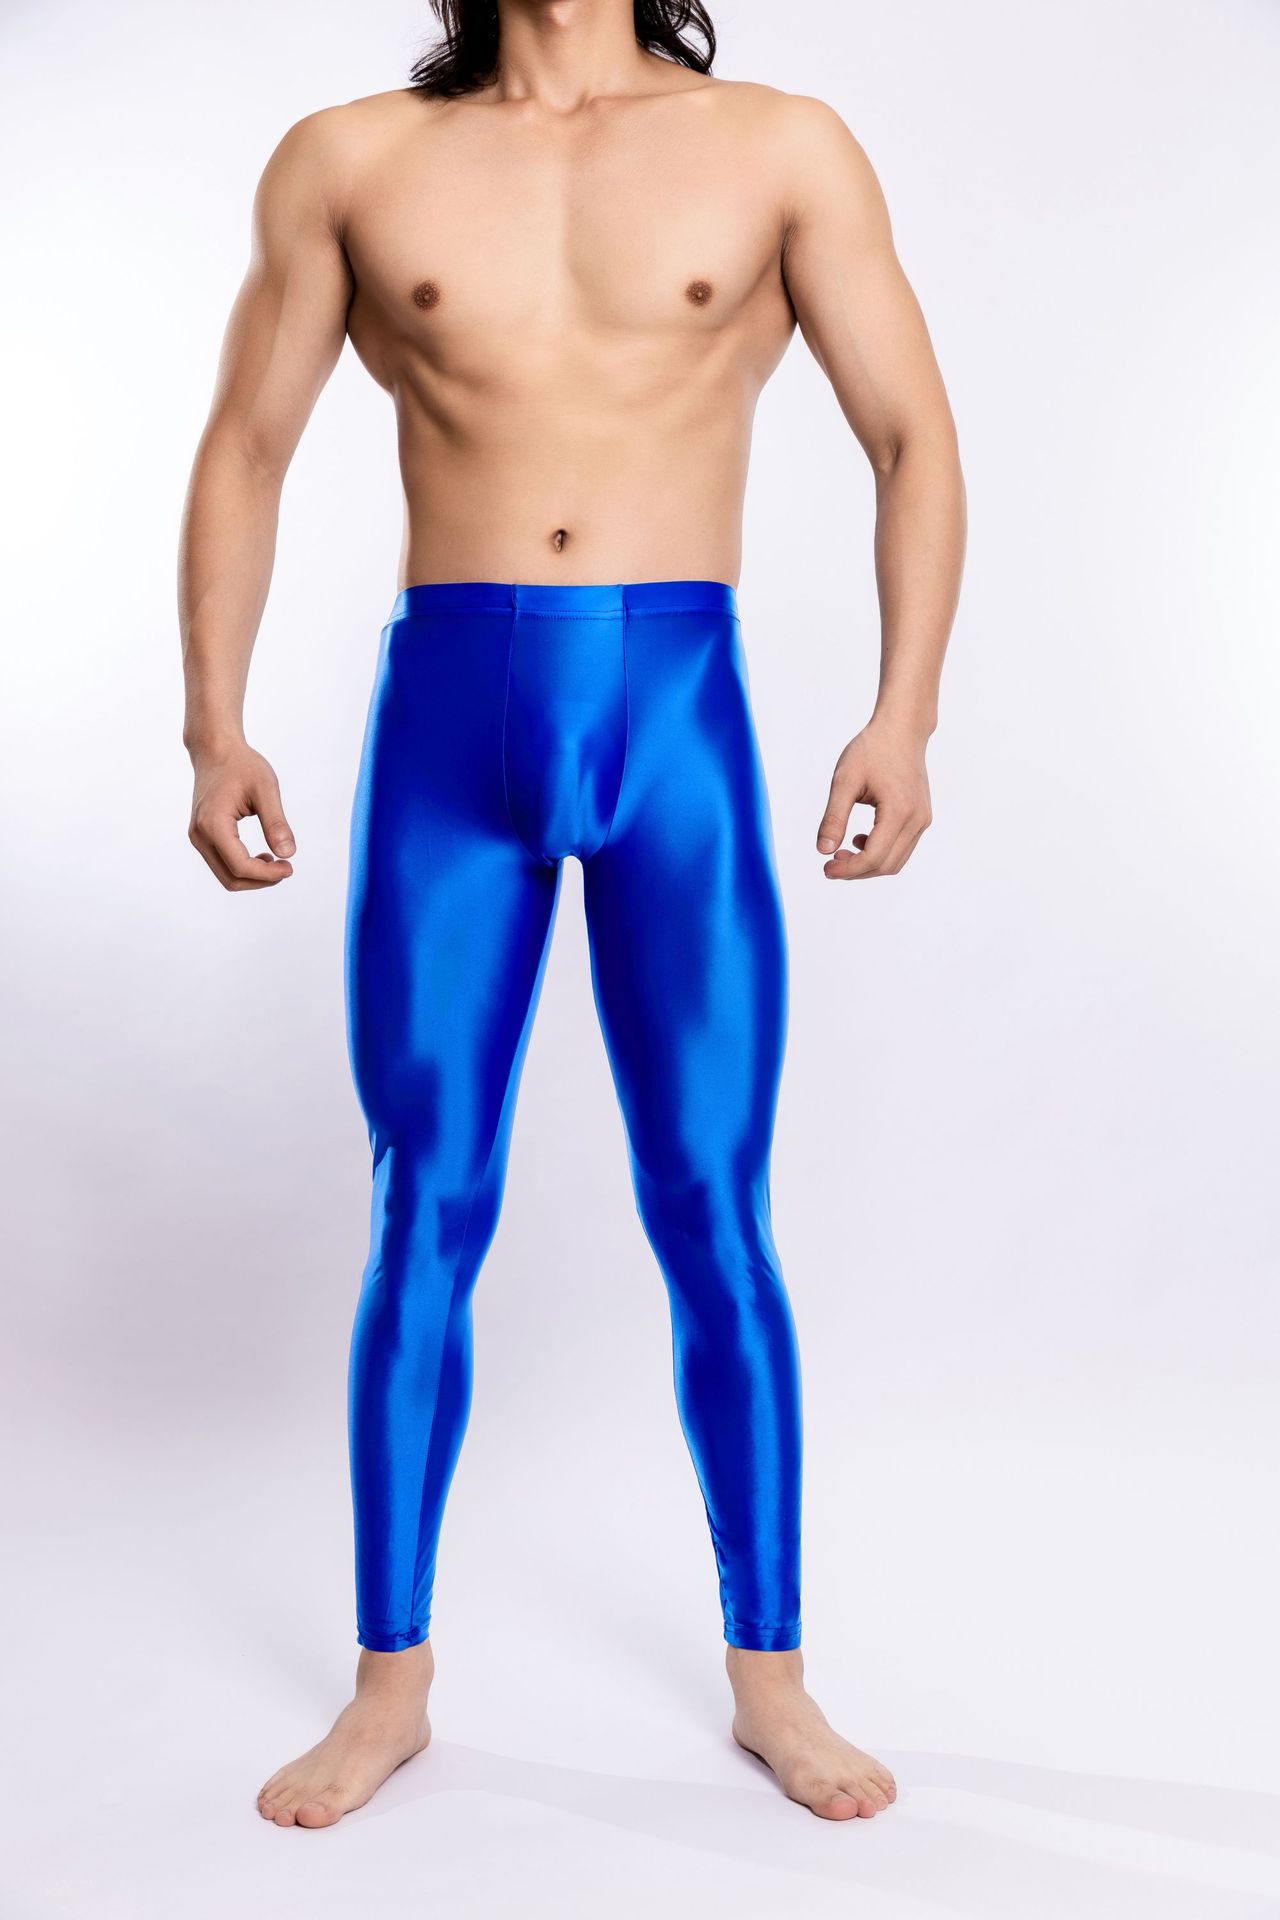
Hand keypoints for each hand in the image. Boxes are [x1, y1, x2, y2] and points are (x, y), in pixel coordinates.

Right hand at [188, 741, 295, 889]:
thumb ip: (276, 823)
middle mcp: (200, 835)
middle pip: (231, 878)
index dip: (267, 874)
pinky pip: (222, 864)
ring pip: (225, 875)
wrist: (215, 751)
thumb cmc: (241, 765)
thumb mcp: (265, 789)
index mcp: (213, 825)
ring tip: (275, 861)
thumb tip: (288, 854)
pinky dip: (243, 868)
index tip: (290, 867)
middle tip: (286, 868)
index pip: (240, 866)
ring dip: (252, 876)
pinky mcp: (201, 836)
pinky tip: (262, 856)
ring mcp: (198, 837)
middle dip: (261, 880)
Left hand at [815, 720, 931, 879]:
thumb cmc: (871, 750)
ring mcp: (923, 819)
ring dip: (869, 865)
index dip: (848, 870)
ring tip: (842, 853)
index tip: (825, 868)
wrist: (901, 729)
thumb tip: (823, 851)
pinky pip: (902, 847)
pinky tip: (860, 839)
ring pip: (896, 860)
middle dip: (857, 871)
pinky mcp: (922, 817)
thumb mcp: (844, 781)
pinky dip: (881, 853)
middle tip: (830, 864)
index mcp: (899, 811)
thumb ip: (834, 817)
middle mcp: (917, 819)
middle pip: (887, 865)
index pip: (874, 857)